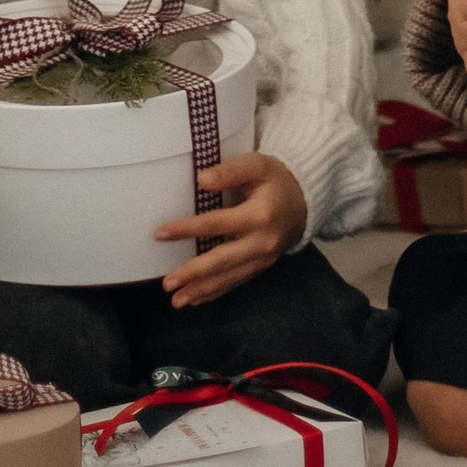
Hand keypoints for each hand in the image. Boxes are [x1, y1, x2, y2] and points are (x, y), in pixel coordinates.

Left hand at [156, 152, 308, 308]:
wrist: (306, 200)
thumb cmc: (276, 179)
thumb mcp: (258, 165)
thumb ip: (230, 171)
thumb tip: (201, 179)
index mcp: (260, 215)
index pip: (218, 224)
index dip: (188, 229)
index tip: (160, 234)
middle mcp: (262, 242)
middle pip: (224, 260)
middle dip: (194, 273)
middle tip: (167, 283)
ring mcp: (264, 258)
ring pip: (230, 277)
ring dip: (202, 290)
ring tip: (177, 301)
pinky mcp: (263, 266)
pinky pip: (237, 281)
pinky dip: (216, 292)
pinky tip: (196, 300)